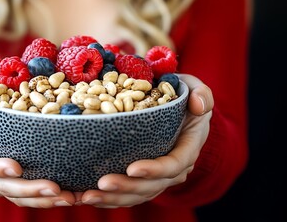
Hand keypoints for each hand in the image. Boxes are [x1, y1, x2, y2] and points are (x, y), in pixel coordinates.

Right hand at [0, 73, 74, 207]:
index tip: (16, 168)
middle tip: (54, 188)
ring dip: (43, 200)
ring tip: (68, 198)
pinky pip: (29, 194)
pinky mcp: (15, 179)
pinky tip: (72, 196)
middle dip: (28, 189)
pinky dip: (49, 198)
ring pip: (18, 195)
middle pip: (3, 185)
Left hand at [78, 73, 213, 207]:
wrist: (173, 109)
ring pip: (136, 195)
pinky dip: (107, 198)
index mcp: (187, 149)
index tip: (132, 168)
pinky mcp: (141, 179)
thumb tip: (199, 105)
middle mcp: (173, 169)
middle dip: (127, 187)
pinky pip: (126, 195)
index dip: (155, 170)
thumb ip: (201, 93)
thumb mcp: (194, 88)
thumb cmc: (181, 95)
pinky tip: (84, 196)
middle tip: (102, 183)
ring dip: (112, 198)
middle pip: (151, 186)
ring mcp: (157, 177)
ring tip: (87, 196)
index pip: (174, 165)